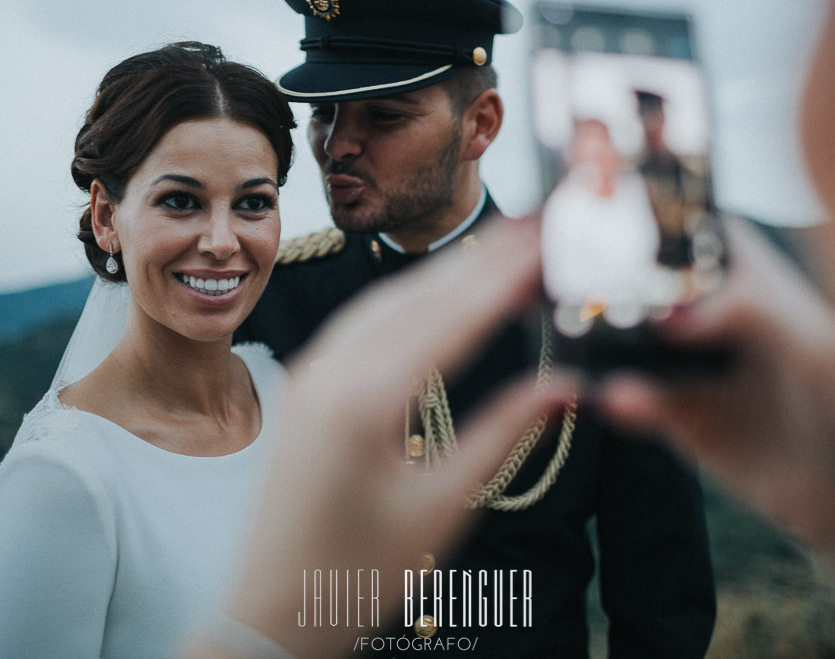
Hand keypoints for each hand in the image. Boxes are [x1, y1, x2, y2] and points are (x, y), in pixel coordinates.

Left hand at [190, 218, 576, 658]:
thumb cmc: (353, 572)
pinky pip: (364, 322)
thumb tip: (565, 387)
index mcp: (363, 399)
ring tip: (504, 248)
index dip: (505, 274)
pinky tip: (442, 292)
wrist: (270, 609)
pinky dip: (412, 298)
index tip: (548, 238)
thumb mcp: (441, 507)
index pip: (452, 317)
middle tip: (538, 225)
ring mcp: (312, 373)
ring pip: (389, 301)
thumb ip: (503, 436)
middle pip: (420, 295)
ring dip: (448, 273)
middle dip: (482, 258)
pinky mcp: (308, 384)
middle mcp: (329, 370)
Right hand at [599, 218, 834, 544]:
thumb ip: (751, 313)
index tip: (619, 212)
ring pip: (641, 349)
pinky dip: (625, 402)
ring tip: (579, 342)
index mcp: (762, 288)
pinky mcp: (691, 424)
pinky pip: (645, 407)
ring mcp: (704, 374)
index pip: (707, 236)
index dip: (668, 221)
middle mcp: (725, 324)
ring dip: (610, 347)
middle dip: (619, 281)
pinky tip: (612, 399)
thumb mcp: (817, 346)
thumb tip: (671, 316)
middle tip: (573, 278)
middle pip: (659, 288)